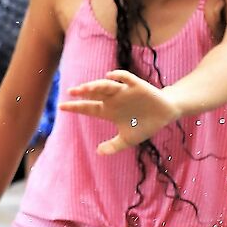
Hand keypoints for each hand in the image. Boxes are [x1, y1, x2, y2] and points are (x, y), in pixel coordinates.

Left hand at [59, 69, 180, 153]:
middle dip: (83, 92)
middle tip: (71, 92)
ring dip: (96, 85)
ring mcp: (125, 92)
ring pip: (107, 85)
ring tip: (86, 88)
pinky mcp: (137, 86)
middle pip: (95, 93)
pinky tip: (110, 75)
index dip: (75, 107)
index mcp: (109, 111)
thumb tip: (98, 152)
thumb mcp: (128, 140)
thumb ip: (113, 146)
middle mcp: (113, 99)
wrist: (165, 115)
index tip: (61, 107)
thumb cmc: (145, 125)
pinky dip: (118, 76)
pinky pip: (126, 78)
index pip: (88, 108)